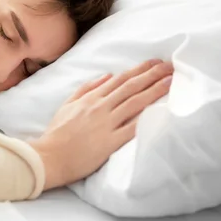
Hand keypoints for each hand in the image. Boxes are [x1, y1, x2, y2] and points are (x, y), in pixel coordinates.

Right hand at [28, 59, 173, 190]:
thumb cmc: (56, 133)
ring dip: (155, 90)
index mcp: (90, 98)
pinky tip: (162, 111)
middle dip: (152, 75)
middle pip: (131, 87)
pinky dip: (148, 118)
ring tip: (171, 81)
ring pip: (135, 103)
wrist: (49, 157)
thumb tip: (107, 75)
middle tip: (170, 66)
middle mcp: (101, 107)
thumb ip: (86, 89)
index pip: (120, 80)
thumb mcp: (67, 105)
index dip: (139, 70)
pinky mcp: (110, 142)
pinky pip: (133, 128)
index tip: (154, 63)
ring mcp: (106, 124)